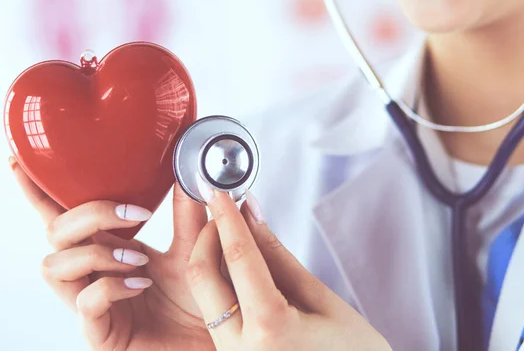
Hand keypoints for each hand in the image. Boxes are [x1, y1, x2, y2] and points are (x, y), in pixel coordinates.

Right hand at [10, 157, 213, 350]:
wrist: (215, 335)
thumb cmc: (196, 299)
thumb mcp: (193, 250)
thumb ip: (187, 217)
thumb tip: (187, 177)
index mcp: (108, 246)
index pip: (65, 215)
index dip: (38, 193)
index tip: (19, 164)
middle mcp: (93, 271)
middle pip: (55, 231)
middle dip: (89, 214)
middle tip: (136, 213)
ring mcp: (91, 301)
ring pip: (55, 266)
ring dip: (95, 253)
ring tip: (138, 260)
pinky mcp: (99, 331)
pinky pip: (84, 302)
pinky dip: (110, 286)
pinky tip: (140, 284)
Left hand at [187, 179, 391, 350]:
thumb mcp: (322, 301)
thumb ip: (279, 256)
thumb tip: (253, 214)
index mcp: (270, 330)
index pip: (239, 257)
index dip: (227, 216)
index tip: (218, 188)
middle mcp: (240, 349)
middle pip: (202, 276)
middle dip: (208, 235)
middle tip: (225, 211)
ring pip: (203, 295)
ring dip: (211, 259)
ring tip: (234, 234)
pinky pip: (214, 313)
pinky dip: (221, 283)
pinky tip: (238, 267)